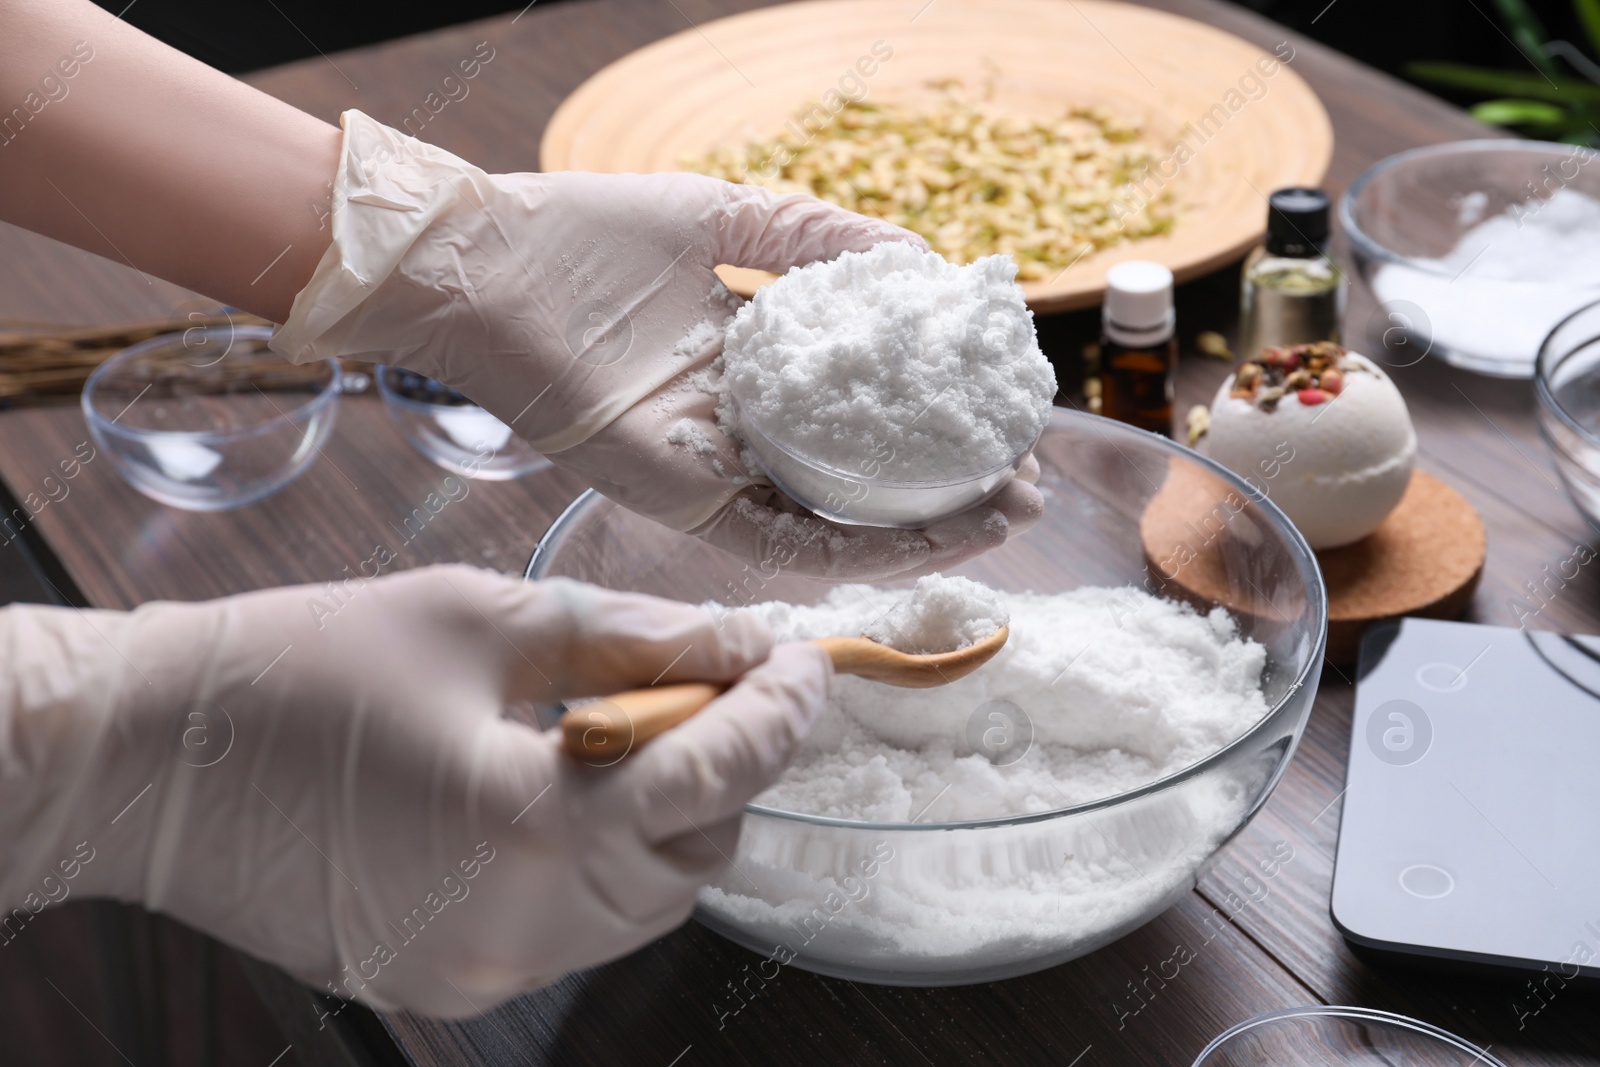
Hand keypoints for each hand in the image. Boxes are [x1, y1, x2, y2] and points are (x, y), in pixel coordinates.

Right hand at [0, 566, 828, 1016]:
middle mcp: (520, 928)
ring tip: (628, 731)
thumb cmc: (300, 668)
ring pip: (644, 906)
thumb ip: (631, 638)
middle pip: (695, 857)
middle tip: (710, 684)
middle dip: (723, 767)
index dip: (780, 711)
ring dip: (666, 819)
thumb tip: (735, 643)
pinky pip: (574, 929)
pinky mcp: (447, 981)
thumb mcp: (483, 619)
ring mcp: (482, 970)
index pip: (714, 774)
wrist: (145, 762)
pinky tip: (566, 791)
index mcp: (532, 829)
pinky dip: (601, 862)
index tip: (807, 662)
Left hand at [270, 111, 1042, 579]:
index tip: (1004, 403)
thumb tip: (918, 260)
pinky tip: (936, 532)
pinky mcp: (683, 503)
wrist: (478, 264)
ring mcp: (713, 472)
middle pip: (860, 477)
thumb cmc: (580, 235)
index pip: (857, 406)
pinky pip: (784, 542)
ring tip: (1007, 514)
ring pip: (836, 525)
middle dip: (949, 487)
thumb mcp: (721, 218)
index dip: (932, 414)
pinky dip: (862, 545)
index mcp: (744, 364)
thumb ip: (814, 235)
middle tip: (1026, 480)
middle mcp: (737, 428)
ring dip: (925, 529)